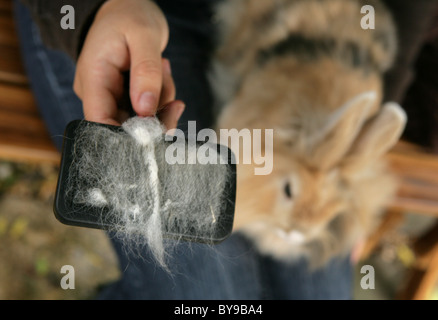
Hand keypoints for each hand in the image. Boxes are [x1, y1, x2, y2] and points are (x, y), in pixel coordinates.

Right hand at [73, 0, 184, 128]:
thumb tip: (146, 110)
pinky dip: (162, 97)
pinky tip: (161, 73)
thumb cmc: (131, 15)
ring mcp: (112, 97)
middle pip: (125, 127)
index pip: (99, 122)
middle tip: (174, 99)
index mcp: (93, 78)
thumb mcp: (143, 36)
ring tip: (162, 68)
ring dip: (162, 101)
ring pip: (142, 119)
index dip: (126, 136)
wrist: (126, 8)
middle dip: (156, 117)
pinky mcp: (126, 98)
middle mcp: (98, 94)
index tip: (156, 131)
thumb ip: (146, 72)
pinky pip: (149, 109)